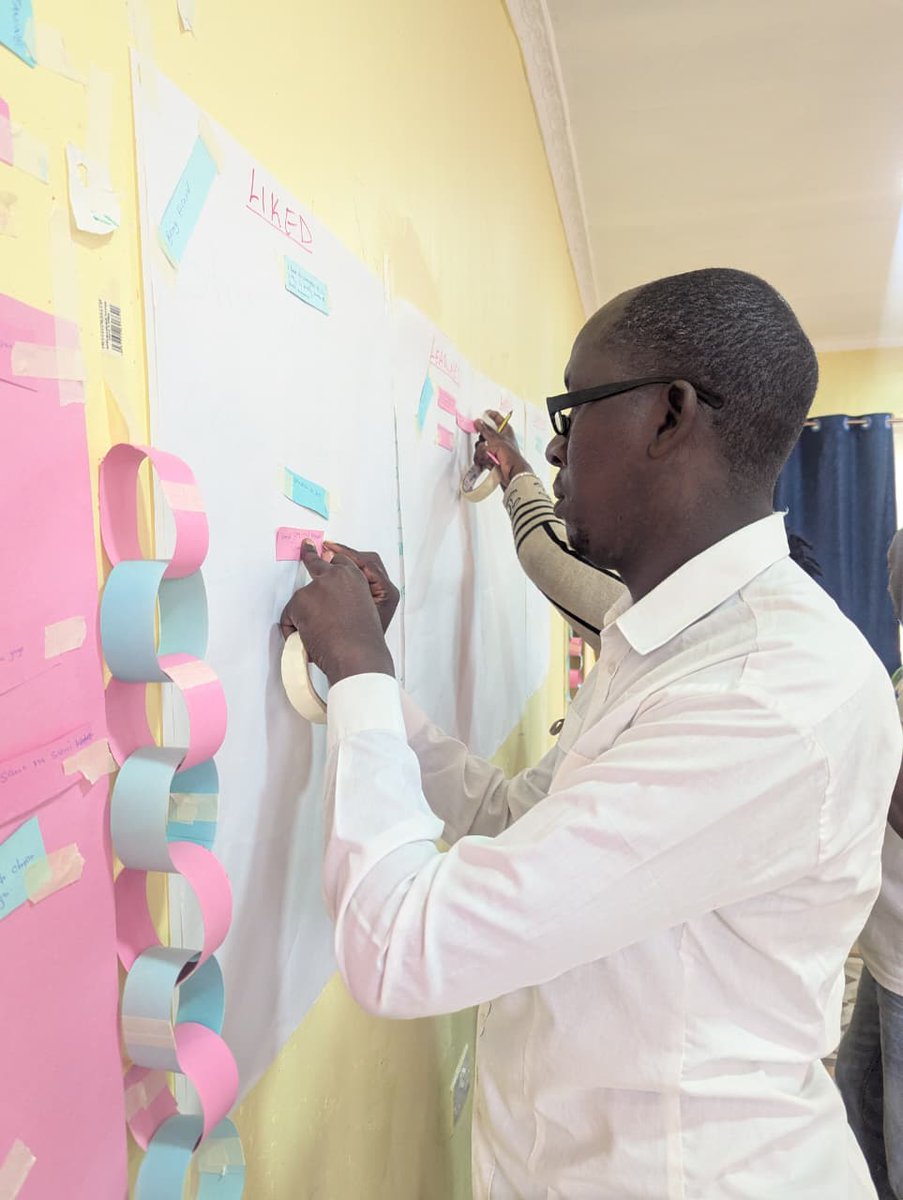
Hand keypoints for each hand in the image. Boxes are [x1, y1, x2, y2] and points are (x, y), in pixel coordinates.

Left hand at [279, 544, 394, 684]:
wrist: (357, 654)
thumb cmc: (363, 642)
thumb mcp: (363, 613)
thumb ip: (347, 601)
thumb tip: (330, 608)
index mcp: (355, 578)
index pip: (339, 562)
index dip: (331, 562)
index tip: (325, 553)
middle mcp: (336, 576)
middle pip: (316, 562)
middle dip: (309, 554)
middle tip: (306, 546)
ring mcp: (317, 586)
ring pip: (300, 599)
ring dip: (303, 616)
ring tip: (315, 636)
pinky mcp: (301, 599)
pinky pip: (288, 617)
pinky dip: (292, 629)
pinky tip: (306, 638)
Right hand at [473, 410, 531, 488]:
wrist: (512, 473)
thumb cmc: (510, 455)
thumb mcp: (496, 439)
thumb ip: (485, 430)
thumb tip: (478, 422)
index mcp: (506, 431)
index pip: (498, 419)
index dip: (492, 414)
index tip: (486, 412)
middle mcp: (501, 439)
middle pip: (485, 434)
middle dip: (482, 439)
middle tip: (484, 442)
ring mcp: (495, 450)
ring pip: (481, 446)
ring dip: (481, 453)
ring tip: (487, 457)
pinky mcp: (491, 459)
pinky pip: (480, 456)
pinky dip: (481, 460)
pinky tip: (486, 463)